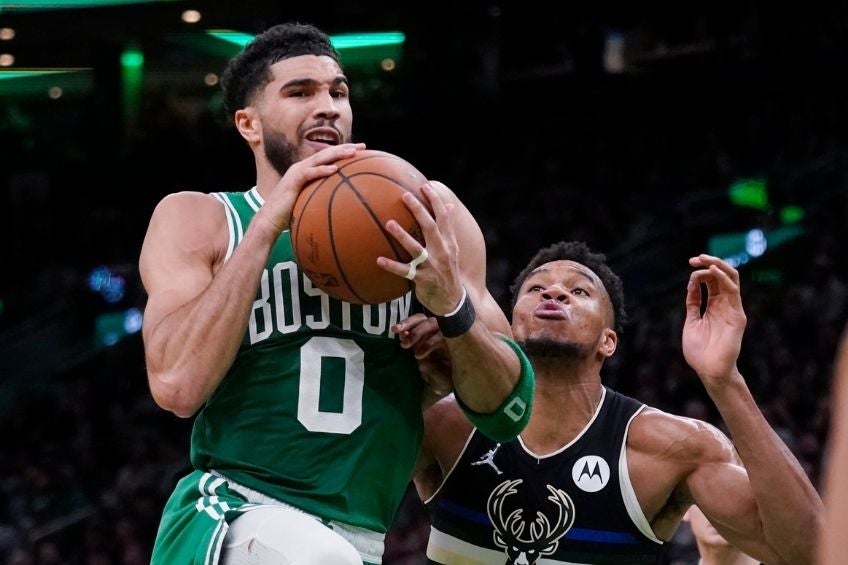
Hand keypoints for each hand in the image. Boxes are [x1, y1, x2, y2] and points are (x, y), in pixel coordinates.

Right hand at [257, 143, 365, 234]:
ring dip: (337, 154)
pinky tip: (335, 169)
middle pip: (326, 153)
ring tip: (352, 152)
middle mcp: (301, 167)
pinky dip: (322, 170)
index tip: (361, 150)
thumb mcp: (309, 202)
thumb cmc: (290, 214)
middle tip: (363, 146)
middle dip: (345, 148)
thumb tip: (339, 203)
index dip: (344, 151)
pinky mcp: (292, 181)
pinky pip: (309, 173)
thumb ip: (321, 198)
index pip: (328, 157)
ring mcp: (296, 172)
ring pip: (319, 159)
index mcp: (306, 170)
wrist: (270, 220)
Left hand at [377, 182, 463, 314]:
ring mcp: (432, 266)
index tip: (426, 186)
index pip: (444, 218)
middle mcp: (442, 252)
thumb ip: (448, 228)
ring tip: (389, 223)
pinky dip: (391, 265)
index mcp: (449, 243)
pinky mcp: (422, 280)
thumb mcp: (452, 249)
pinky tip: (378, 259)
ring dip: (402, 235)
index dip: (435, 201)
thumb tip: (450, 206)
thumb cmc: (448, 271)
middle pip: (430, 227)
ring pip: (416, 248)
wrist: (452, 300)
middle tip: (405, 195)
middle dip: (419, 210)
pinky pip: (404, 271)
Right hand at [394, 313, 452, 398]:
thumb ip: (435, 373)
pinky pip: (413, 323)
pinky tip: (396, 331)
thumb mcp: (442, 382)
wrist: (436, 382)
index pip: (443, 336)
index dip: (429, 343)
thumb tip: (423, 364)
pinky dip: (404, 325)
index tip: (417, 356)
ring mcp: (430, 332)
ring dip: (408, 324)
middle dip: (417, 333)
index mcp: (452, 345)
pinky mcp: (418, 332)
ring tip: (396, 330)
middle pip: (432, 324)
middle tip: (405, 345)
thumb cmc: (443, 380)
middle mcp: (442, 334)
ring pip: (421, 320)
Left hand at [682, 254, 746, 385]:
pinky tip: (712, 271)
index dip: (700, 271)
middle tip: (695, 258)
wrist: (708, 371)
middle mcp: (725, 305)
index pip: (711, 281)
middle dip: (709, 263)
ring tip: (704, 259)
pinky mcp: (737, 316)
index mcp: (713, 307)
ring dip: (718, 265)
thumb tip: (691, 283)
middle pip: (722, 276)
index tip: (689, 266)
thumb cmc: (699, 352)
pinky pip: (734, 292)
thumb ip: (693, 302)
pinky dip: (723, 278)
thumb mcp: (691, 321)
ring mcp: (733, 309)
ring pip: (732, 279)